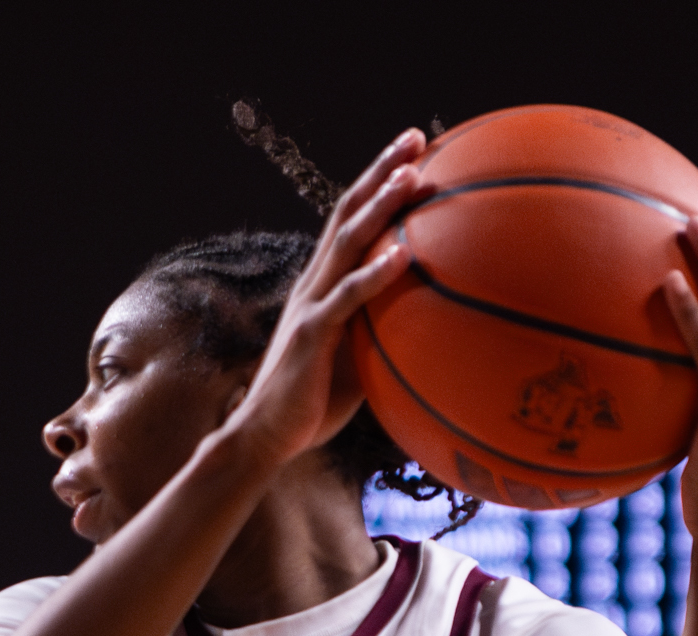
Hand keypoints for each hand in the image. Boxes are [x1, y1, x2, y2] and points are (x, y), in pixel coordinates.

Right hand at [221, 129, 427, 464]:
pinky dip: (375, 274)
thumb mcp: (358, 359)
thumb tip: (433, 327)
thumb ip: (385, 332)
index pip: (351, 220)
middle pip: (348, 212)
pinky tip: (403, 255)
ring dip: (379, 206)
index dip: (378, 183)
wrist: (265, 436)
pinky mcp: (312, 334)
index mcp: (324, 283)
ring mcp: (311, 304)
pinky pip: (348, 298)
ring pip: (347, 242)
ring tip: (410, 175)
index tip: (413, 152)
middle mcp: (315, 282)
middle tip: (415, 137)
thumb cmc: (314, 403)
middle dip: (381, 170)